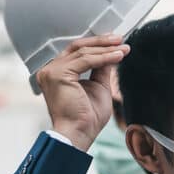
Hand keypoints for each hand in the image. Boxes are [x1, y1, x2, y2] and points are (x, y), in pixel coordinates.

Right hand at [38, 34, 129, 150]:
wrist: (80, 133)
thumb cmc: (86, 118)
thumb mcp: (98, 86)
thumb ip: (101, 68)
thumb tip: (111, 52)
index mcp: (57, 73)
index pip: (77, 52)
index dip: (97, 45)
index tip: (116, 42)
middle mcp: (50, 70)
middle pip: (78, 47)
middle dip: (102, 42)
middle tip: (120, 39)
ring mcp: (51, 71)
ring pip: (83, 52)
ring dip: (106, 49)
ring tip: (123, 49)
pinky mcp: (57, 74)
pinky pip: (85, 60)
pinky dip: (104, 57)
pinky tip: (118, 56)